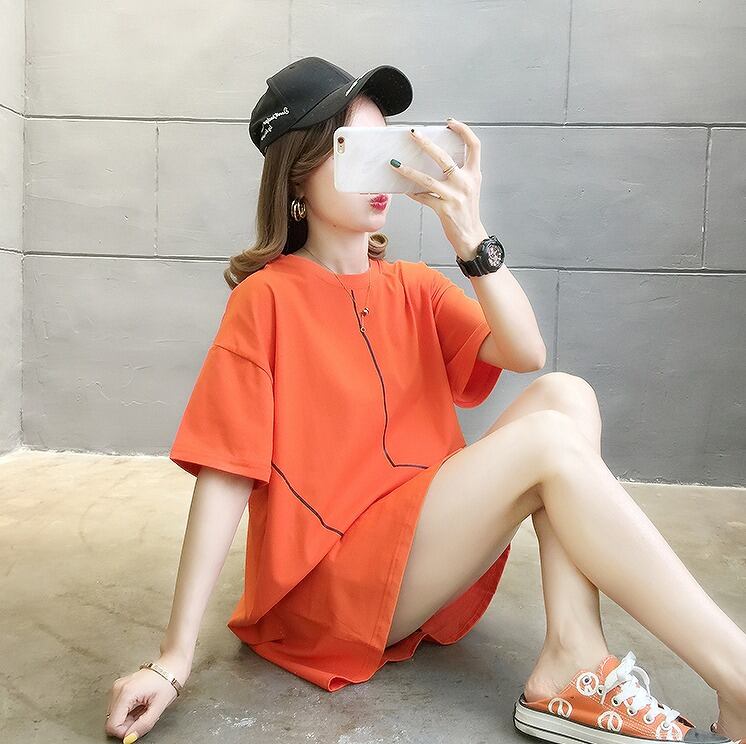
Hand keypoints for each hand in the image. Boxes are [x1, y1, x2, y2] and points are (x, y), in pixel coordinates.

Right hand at [105, 652, 189, 742]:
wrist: (172, 665)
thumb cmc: (168, 682)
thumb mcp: (159, 707)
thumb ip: (144, 725)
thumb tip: (129, 738)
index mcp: (126, 693)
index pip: (112, 725)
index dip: (125, 731)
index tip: (139, 725)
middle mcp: (118, 688)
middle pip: (112, 720)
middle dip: (128, 723)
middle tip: (145, 713)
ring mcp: (118, 686)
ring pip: (115, 715)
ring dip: (129, 717)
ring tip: (144, 707)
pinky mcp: (120, 687)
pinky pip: (119, 707)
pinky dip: (129, 710)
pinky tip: (141, 703)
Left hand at [389, 118, 487, 258]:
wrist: (471, 237)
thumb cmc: (468, 212)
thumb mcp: (470, 188)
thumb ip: (459, 173)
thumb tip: (436, 159)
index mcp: (474, 174)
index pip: (474, 145)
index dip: (463, 130)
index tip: (450, 123)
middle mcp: (465, 183)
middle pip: (444, 157)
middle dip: (426, 143)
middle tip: (413, 134)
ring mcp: (454, 196)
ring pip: (427, 179)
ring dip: (408, 171)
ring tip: (395, 163)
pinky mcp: (444, 209)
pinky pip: (423, 198)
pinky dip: (412, 193)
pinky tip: (404, 189)